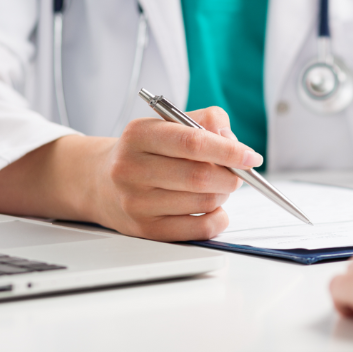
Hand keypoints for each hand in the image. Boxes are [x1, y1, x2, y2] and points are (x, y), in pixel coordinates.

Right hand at [92, 107, 261, 240]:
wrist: (101, 180)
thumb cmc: (146, 150)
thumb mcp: (169, 123)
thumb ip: (207, 121)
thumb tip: (233, 141)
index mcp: (139, 135)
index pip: (192, 142)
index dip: (229, 150)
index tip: (251, 157)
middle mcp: (132, 169)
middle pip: (200, 176)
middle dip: (230, 176)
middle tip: (236, 173)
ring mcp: (136, 202)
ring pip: (203, 202)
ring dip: (223, 195)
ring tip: (217, 186)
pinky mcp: (145, 230)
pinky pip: (198, 229)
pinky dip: (217, 218)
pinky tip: (212, 207)